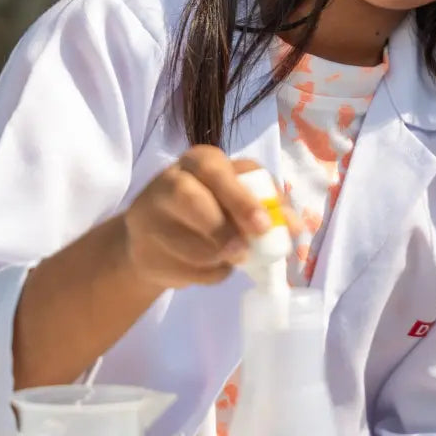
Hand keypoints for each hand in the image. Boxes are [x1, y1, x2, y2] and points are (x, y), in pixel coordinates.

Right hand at [121, 148, 293, 289]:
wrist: (159, 238)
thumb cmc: (211, 209)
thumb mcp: (238, 198)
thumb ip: (267, 206)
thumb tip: (294, 225)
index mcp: (200, 161)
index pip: (216, 169)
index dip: (241, 198)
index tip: (264, 226)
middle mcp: (170, 180)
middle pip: (189, 198)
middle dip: (222, 227)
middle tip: (244, 250)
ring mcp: (149, 214)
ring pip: (184, 240)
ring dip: (216, 256)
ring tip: (232, 259)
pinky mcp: (140, 248)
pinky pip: (179, 267)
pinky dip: (203, 274)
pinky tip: (207, 267)